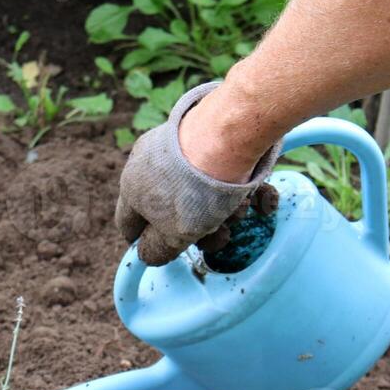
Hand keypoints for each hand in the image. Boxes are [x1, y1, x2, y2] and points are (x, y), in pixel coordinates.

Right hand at [115, 82, 279, 264]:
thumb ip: (157, 249)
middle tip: (222, 235)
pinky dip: (241, 189)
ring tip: (242, 210)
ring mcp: (180, 147)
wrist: (229, 136)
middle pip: (172, 210)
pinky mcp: (211, 136)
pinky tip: (260, 201)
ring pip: (202, 192)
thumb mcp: (172, 234)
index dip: (144, 242)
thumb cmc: (194, 191)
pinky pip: (223, 171)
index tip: (165, 249)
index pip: (128, 223)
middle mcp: (151, 165)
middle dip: (201, 229)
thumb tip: (148, 254)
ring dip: (226, 211)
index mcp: (133, 188)